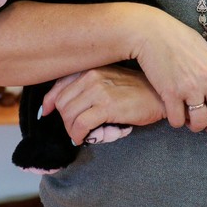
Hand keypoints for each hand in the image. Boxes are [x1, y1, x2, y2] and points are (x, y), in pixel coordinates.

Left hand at [42, 66, 165, 145]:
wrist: (159, 95)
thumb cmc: (135, 89)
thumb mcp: (109, 80)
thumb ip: (87, 86)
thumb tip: (60, 101)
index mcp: (91, 68)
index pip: (58, 85)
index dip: (49, 102)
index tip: (47, 112)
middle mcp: (92, 76)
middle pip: (61, 103)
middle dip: (65, 120)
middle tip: (76, 129)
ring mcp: (99, 90)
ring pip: (69, 115)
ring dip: (71, 130)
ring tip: (81, 134)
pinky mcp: (108, 106)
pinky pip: (81, 124)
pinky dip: (78, 135)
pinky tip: (84, 138)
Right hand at [131, 10, 206, 136]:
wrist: (149, 32)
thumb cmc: (176, 36)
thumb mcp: (204, 44)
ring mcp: (189, 87)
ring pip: (200, 122)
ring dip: (196, 126)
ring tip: (190, 119)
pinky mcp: (169, 92)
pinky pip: (178, 120)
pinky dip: (177, 121)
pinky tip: (174, 113)